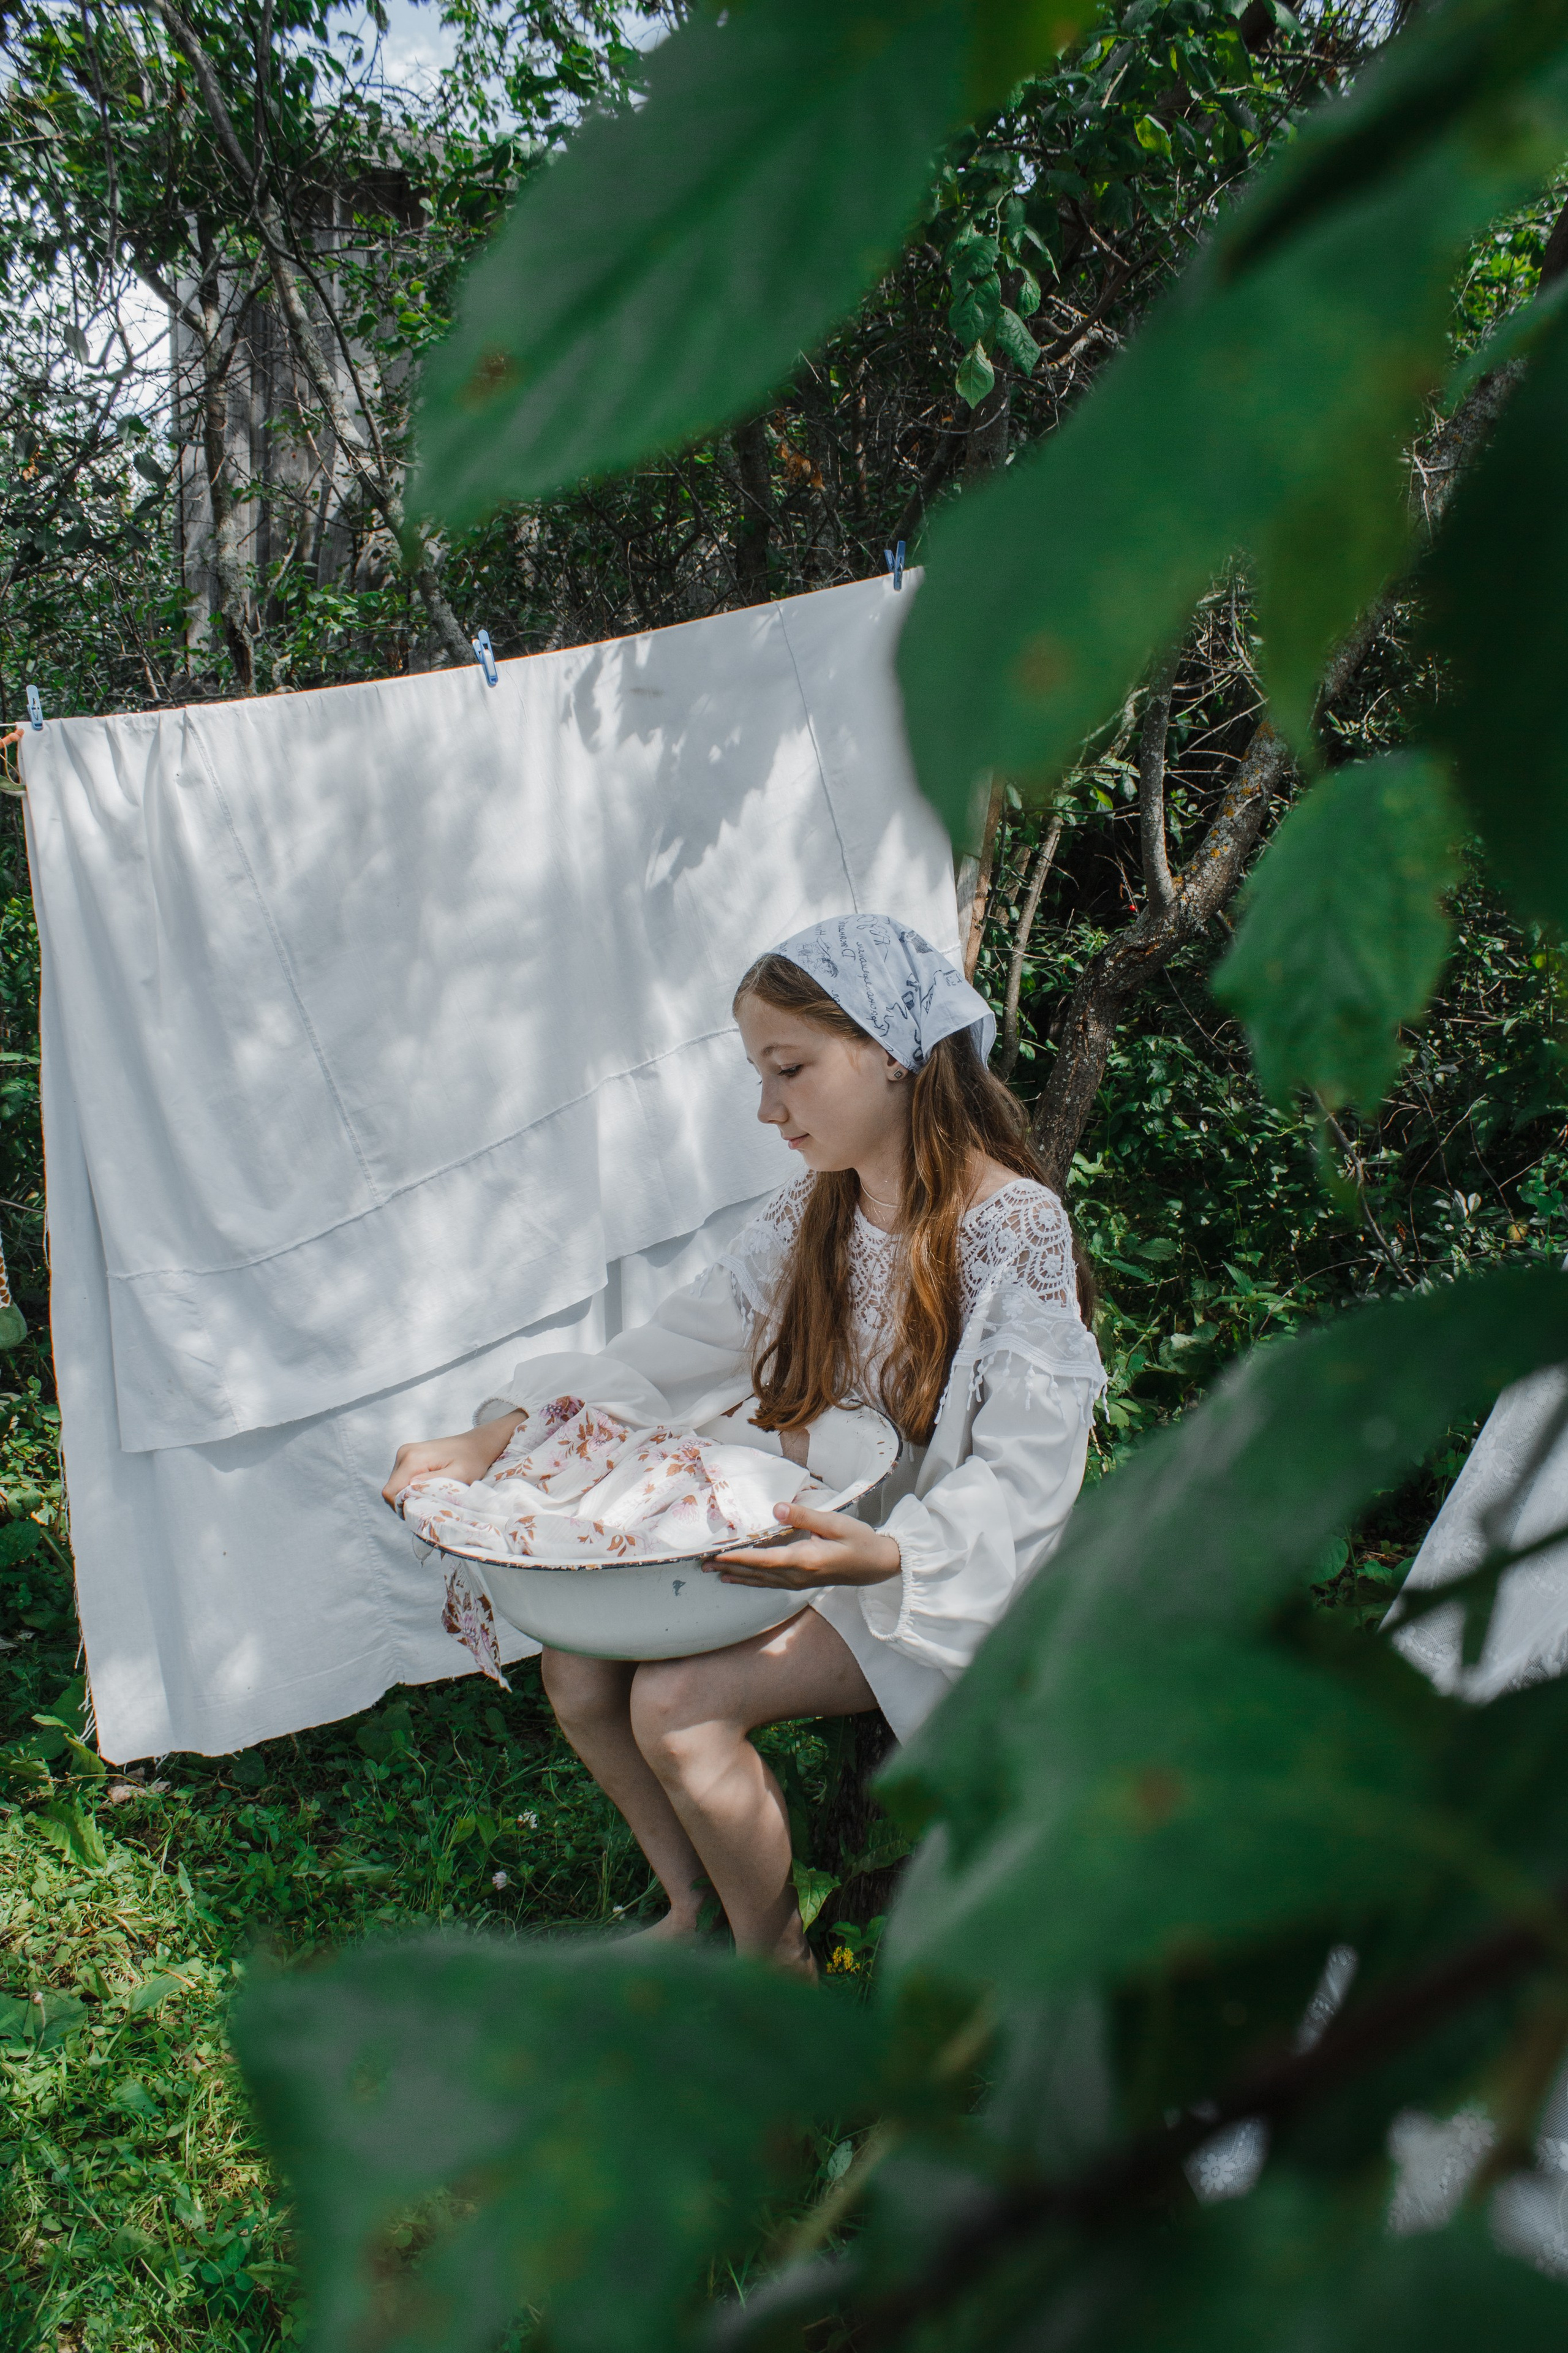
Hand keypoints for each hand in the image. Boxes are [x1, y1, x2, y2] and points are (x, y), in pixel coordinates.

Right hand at [381, 1411, 523, 1506]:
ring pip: (395, 1486)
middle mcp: (404, 1453)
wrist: (477, 1444)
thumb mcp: (458, 1476)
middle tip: (429, 1505)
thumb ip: (433, 1484)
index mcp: (412, 1458)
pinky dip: (411, 1488)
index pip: (391, 1492)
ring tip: (432, 1495)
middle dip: (406, 1502)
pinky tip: (429, 1488)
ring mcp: (405, 1453)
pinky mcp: (409, 1456)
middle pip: (391, 1490)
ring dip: (409, 1495)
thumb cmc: (472, 1461)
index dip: (402, 1507)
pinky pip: (402, 1479)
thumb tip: (410, 1490)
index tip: (422, 1510)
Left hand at [707, 1499, 900, 1588]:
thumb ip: (804, 1516)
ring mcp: (798, 1582)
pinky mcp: (800, 1583)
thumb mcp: (835, 1522)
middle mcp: (797, 1575)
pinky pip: (769, 1583)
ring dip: (736, 1575)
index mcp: (805, 1559)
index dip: (740, 1557)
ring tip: (711, 1572)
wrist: (877, 1565)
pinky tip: (737, 1579)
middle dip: (729, 1567)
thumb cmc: (859, 1540)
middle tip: (701, 1563)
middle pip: (757, 1572)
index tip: (718, 1554)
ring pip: (760, 1580)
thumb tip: (776, 1508)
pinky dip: (750, 1580)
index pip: (764, 1559)